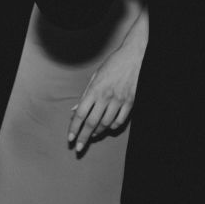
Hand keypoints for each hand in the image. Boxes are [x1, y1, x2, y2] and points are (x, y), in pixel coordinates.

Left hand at [68, 32, 144, 152]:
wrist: (134, 56)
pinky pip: (120, 121)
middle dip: (84, 137)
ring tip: (92, 136)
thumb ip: (85, 95)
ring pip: (106, 124)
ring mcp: (119, 100)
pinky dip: (113, 127)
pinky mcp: (130, 102)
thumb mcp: (95, 76)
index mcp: (95, 89)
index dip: (74, 128)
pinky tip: (108, 128)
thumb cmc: (113, 64)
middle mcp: (106, 96)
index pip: (80, 113)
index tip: (70, 138)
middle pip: (92, 122)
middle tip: (79, 148)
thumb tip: (74, 111)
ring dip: (98, 132)